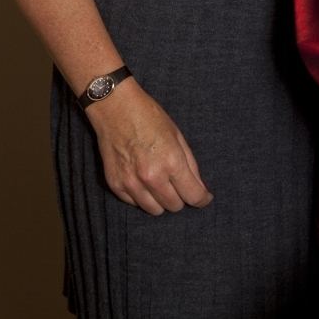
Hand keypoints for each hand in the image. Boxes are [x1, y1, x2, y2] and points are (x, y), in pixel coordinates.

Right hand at [87, 78, 213, 214]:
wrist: (115, 107)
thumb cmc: (149, 116)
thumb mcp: (177, 135)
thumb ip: (190, 164)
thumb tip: (199, 187)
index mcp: (171, 161)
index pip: (193, 196)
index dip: (202, 199)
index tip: (203, 198)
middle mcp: (152, 177)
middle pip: (174, 206)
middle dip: (180, 197)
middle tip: (177, 183)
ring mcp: (131, 183)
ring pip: (154, 210)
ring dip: (161, 200)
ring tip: (159, 183)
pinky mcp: (115, 185)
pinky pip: (134, 203)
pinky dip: (141, 196)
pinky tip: (142, 180)